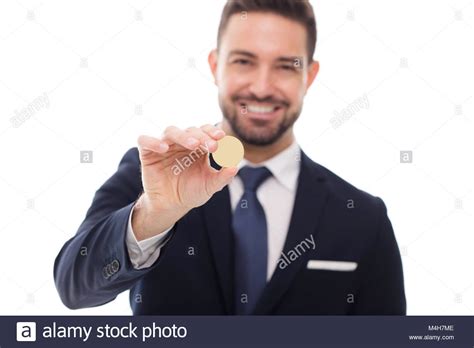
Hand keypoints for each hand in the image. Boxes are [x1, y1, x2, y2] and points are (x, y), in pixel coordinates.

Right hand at [132, 124, 237, 239]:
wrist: (172, 206)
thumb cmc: (192, 192)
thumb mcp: (210, 186)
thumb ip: (223, 176)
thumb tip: (235, 166)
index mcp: (198, 146)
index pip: (206, 132)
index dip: (213, 132)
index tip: (222, 138)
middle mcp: (181, 142)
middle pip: (191, 130)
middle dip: (202, 136)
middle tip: (212, 145)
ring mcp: (164, 146)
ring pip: (170, 131)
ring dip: (183, 135)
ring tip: (193, 145)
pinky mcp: (148, 153)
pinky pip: (145, 141)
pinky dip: (152, 141)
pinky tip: (163, 148)